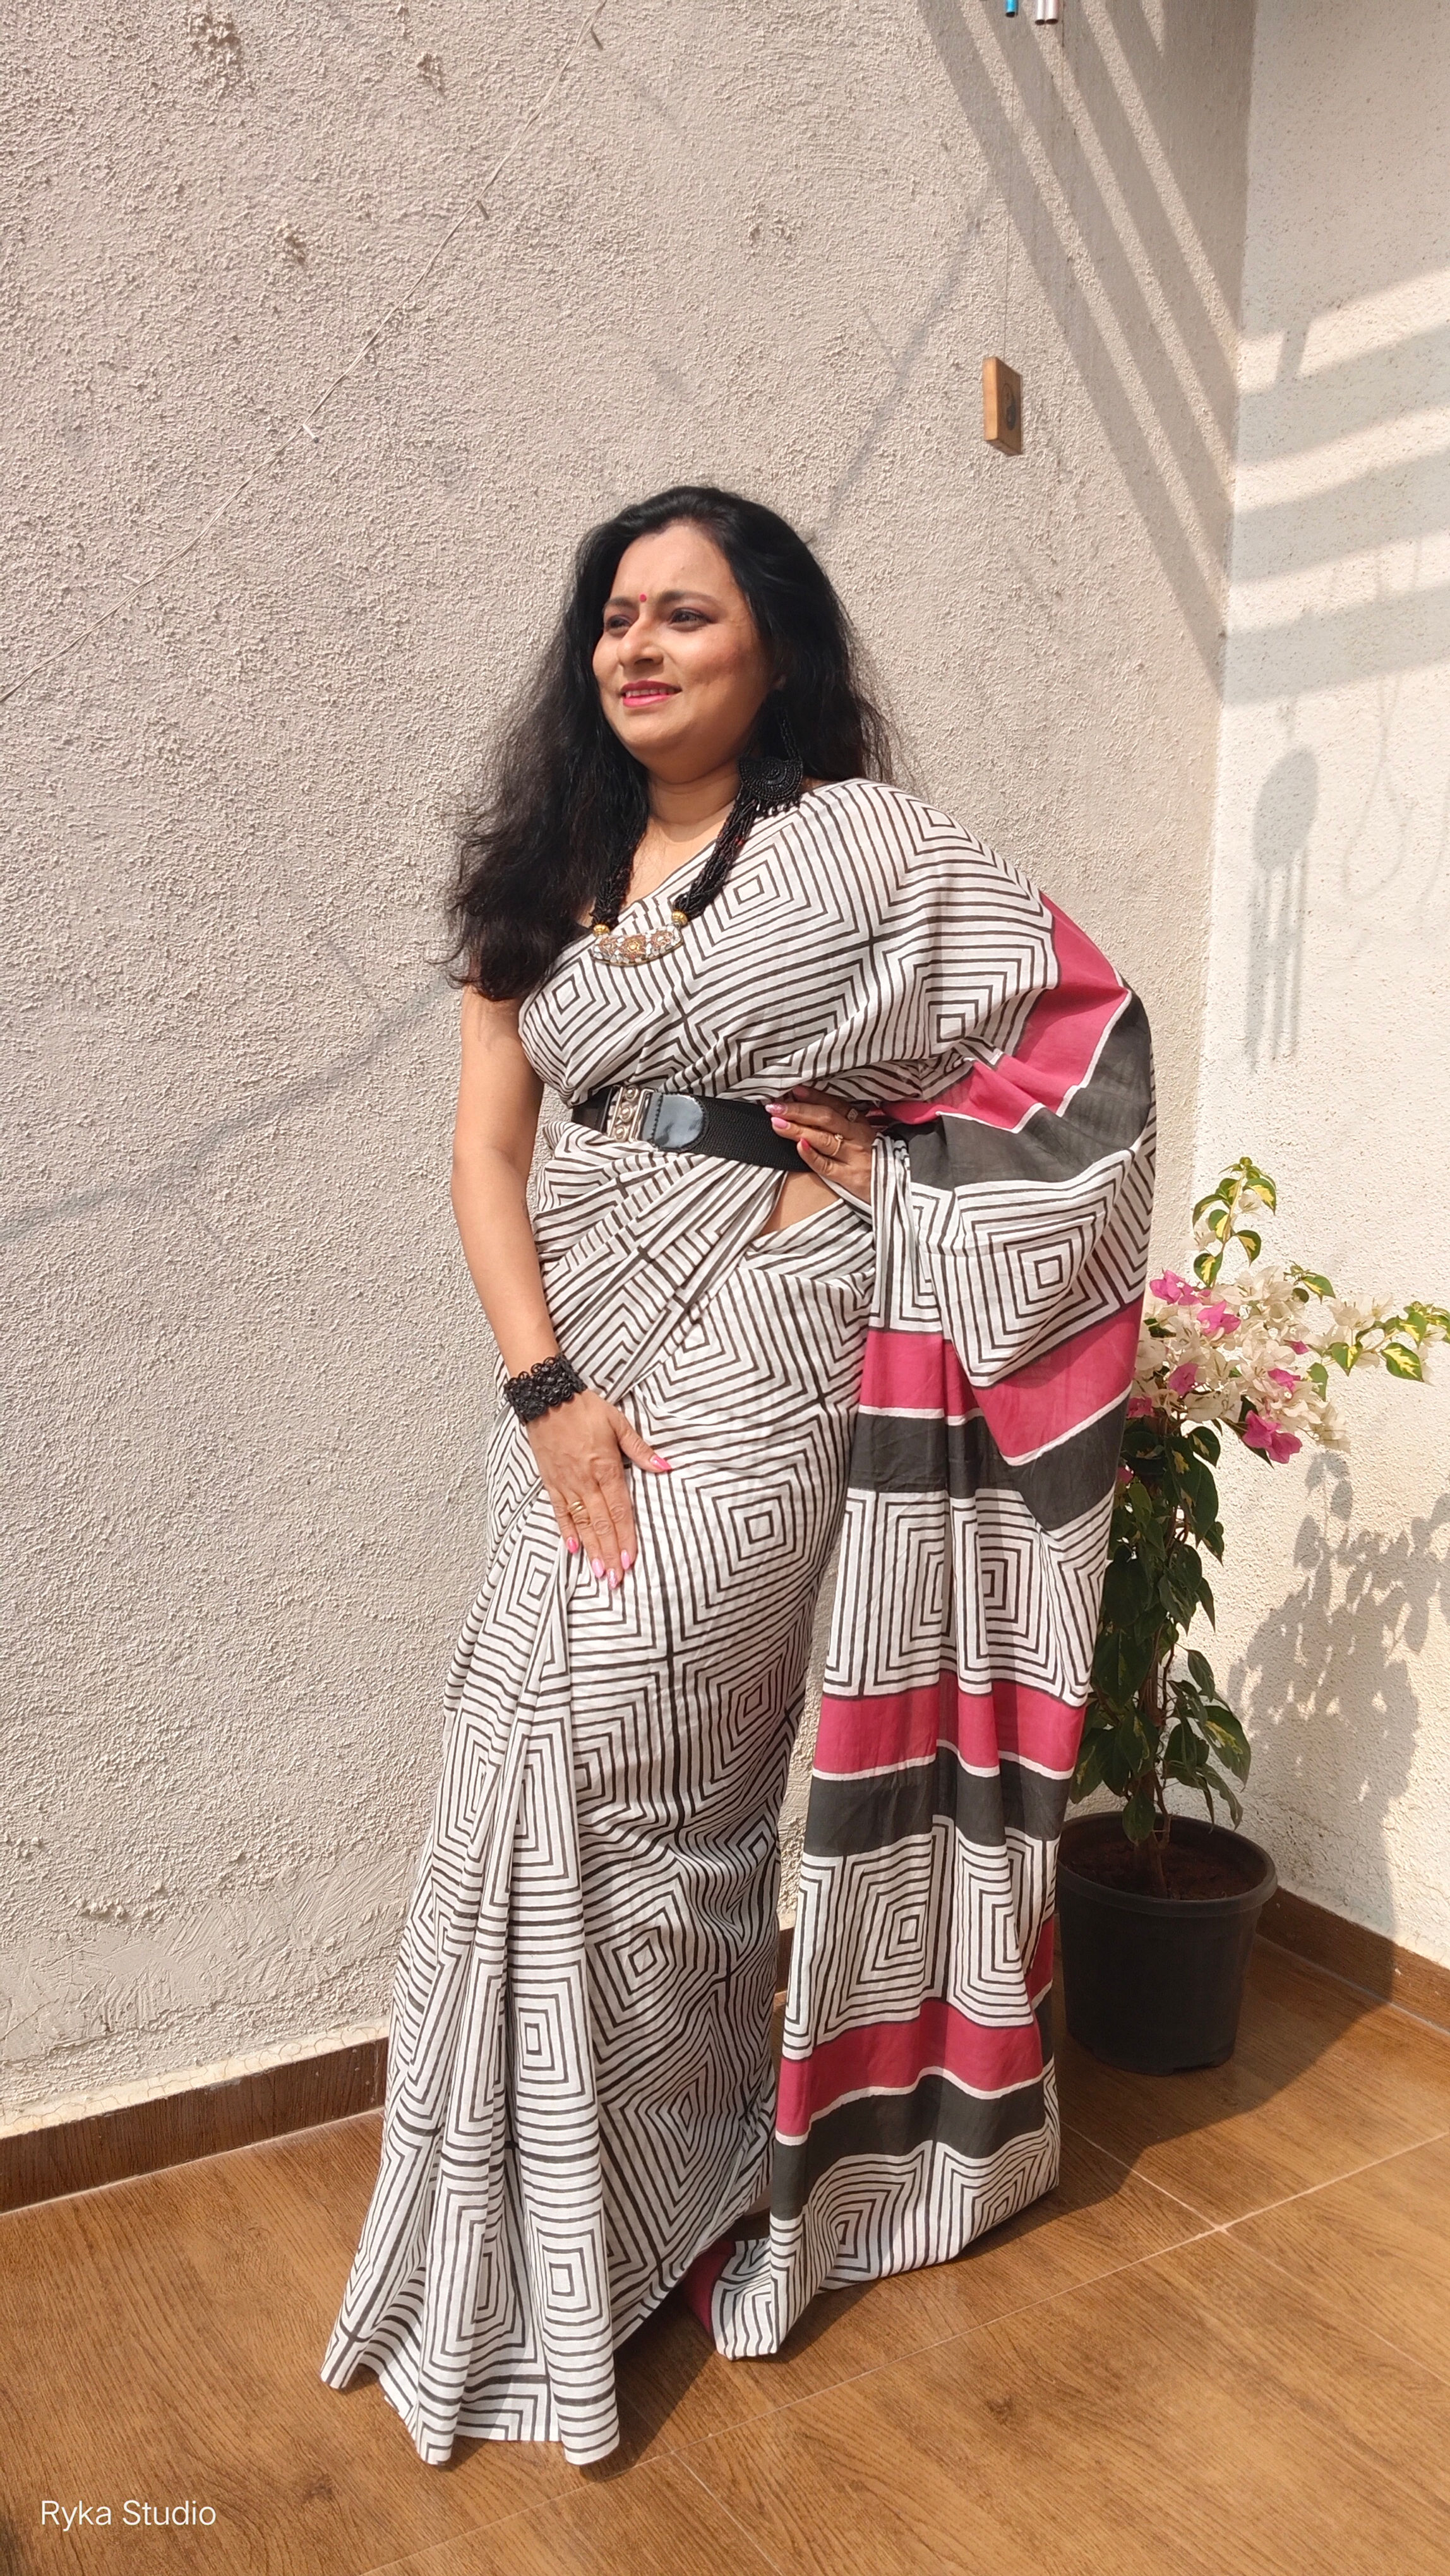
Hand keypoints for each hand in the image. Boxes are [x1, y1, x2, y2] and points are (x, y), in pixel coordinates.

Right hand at [525, 1386, 669, 1586]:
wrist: (545, 1397)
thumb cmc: (584, 1408)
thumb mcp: (618, 1423)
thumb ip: (640, 1449)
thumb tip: (665, 1466)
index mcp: (605, 1468)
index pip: (618, 1511)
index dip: (625, 1537)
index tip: (630, 1560)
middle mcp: (585, 1481)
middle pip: (600, 1524)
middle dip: (609, 1554)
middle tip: (616, 1580)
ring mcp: (566, 1483)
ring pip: (581, 1524)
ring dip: (591, 1550)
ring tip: (599, 1573)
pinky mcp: (550, 1481)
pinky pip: (560, 1512)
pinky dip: (566, 1532)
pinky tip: (574, 1550)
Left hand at [764, 1088, 877, 1201]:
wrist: (899, 1190)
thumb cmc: (876, 1162)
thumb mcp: (864, 1138)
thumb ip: (843, 1126)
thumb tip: (811, 1112)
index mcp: (860, 1124)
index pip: (835, 1105)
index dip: (814, 1096)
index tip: (794, 1090)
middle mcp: (857, 1137)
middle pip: (826, 1119)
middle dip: (799, 1110)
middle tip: (775, 1107)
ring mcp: (853, 1156)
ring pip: (823, 1139)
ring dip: (798, 1129)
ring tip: (777, 1123)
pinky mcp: (849, 1177)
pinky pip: (826, 1165)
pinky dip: (811, 1155)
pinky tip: (799, 1146)